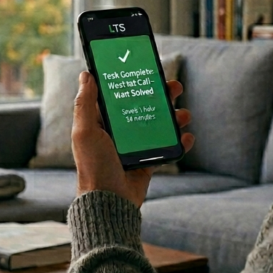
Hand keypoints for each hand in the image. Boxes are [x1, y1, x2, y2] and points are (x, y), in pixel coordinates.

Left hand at [72, 72, 193, 207]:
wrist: (110, 203)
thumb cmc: (94, 167)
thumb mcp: (85, 132)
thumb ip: (85, 104)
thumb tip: (85, 75)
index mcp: (102, 122)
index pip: (119, 95)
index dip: (132, 81)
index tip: (146, 68)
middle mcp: (120, 132)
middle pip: (144, 106)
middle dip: (161, 95)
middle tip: (174, 87)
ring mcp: (136, 146)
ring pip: (159, 124)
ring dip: (174, 117)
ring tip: (184, 114)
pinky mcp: (148, 161)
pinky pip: (168, 147)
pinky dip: (180, 141)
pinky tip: (187, 136)